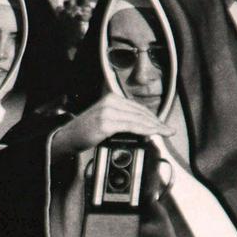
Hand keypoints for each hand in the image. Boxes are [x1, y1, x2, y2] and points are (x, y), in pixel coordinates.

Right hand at [52, 94, 173, 159]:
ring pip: (138, 119)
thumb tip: (140, 128)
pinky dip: (144, 130)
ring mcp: (109, 111)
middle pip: (140, 112)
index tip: (162, 124)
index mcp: (112, 98)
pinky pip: (131, 126)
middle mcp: (111, 101)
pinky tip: (152, 134)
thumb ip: (120, 121)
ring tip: (165, 132)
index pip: (137, 108)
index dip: (152, 117)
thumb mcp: (105, 121)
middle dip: (157, 122)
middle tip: (168, 130)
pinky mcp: (107, 123)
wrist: (67, 137)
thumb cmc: (84, 132)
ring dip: (154, 127)